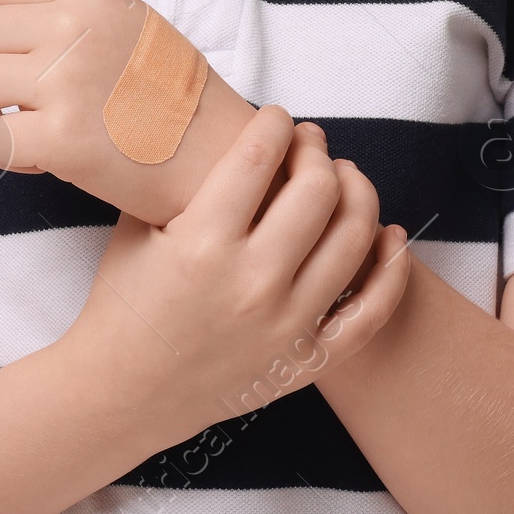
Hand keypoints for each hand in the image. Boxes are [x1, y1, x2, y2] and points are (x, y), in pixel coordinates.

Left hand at [0, 0, 259, 224]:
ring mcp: (66, 81)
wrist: (220, 155)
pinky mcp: (62, 139)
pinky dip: (4, 155)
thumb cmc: (172, 96)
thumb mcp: (128, 23)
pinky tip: (40, 160)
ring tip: (15, 129)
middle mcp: (74, 26)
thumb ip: (69, 14)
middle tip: (0, 103)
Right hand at [60, 106, 411, 449]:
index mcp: (202, 244)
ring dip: (356, 192)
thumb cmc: (123, 307)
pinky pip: (372, 311)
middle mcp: (251, 282)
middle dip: (316, 152)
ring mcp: (286, 325)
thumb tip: (209, 125)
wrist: (122, 396)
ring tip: (340, 177)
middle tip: (307, 145)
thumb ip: (176, 178)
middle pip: (317, 189)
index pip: (259, 156)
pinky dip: (391, 268)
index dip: (275, 123)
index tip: (275, 117)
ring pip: (354, 238)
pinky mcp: (306, 360)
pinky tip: (389, 235)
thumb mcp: (136, 228)